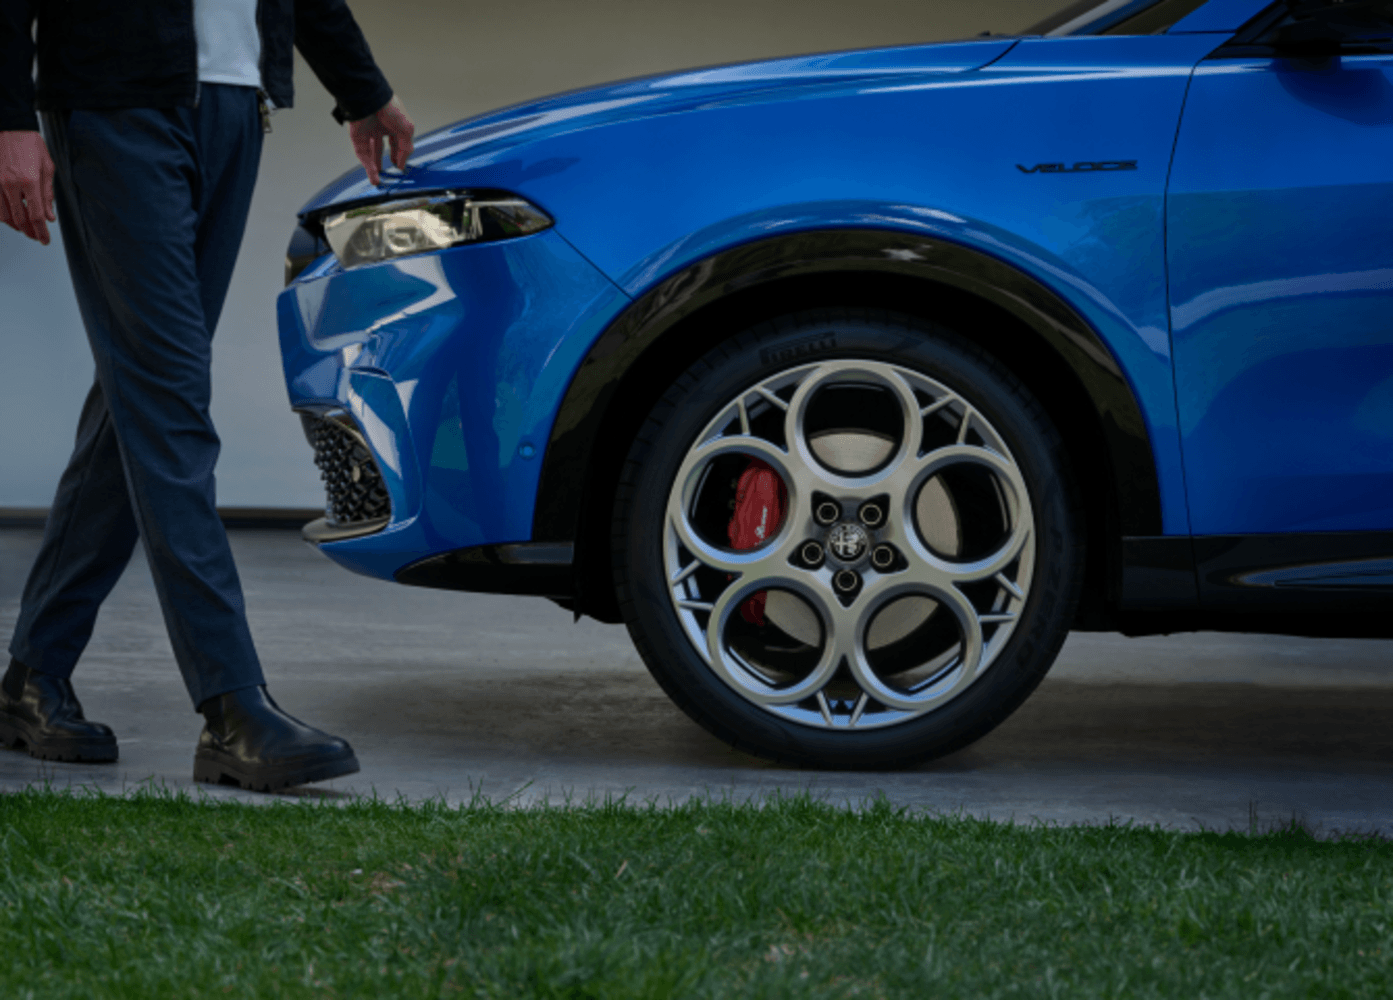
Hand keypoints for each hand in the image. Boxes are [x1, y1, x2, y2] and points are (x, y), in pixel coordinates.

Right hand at [0, 130, 55, 244]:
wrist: (9, 126)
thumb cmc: (29, 143)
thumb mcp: (47, 168)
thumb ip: (48, 194)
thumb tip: (50, 216)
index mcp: (29, 181)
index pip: (36, 215)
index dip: (41, 232)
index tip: (45, 240)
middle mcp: (10, 184)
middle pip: (19, 219)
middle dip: (30, 232)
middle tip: (37, 237)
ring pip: (4, 215)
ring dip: (16, 226)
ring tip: (26, 229)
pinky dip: (3, 215)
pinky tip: (11, 217)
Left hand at [349, 96, 414, 186]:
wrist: (370, 100)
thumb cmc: (390, 109)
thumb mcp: (407, 130)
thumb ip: (406, 149)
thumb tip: (402, 165)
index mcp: (393, 124)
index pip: (397, 142)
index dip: (399, 155)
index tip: (400, 167)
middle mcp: (379, 128)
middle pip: (382, 148)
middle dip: (385, 161)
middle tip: (388, 174)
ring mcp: (367, 133)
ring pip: (371, 153)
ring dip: (374, 168)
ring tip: (377, 181)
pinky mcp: (357, 137)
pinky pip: (363, 154)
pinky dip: (368, 165)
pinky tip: (373, 174)